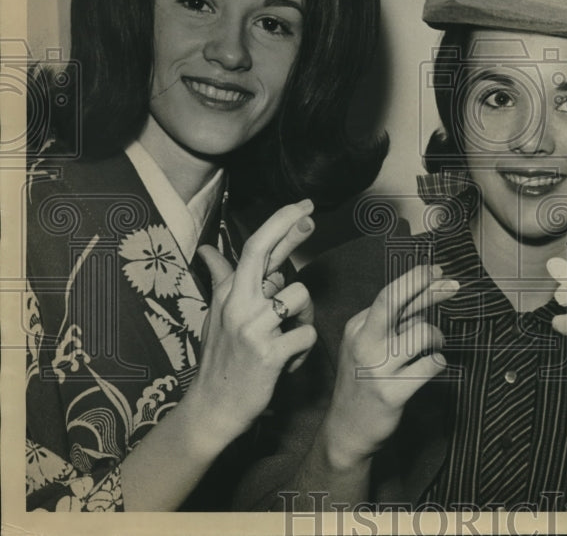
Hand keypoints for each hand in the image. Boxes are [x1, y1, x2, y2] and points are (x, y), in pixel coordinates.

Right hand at [186, 199, 317, 449]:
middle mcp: (237, 304)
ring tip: (286, 339)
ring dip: (303, 318)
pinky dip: (302, 350)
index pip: (254, 248)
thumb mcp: (218, 314)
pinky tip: (285, 362)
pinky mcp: (268, 353)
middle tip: (311, 217)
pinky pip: (306, 334)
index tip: (303, 206)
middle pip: (264, 253)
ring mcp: (251, 328)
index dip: (280, 222)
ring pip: (299, 296)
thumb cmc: (222, 358)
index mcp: (230, 293)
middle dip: (290, 229)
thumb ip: (222, 278)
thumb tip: (208, 249)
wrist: (213, 407)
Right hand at [320, 264, 459, 469]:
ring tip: (435, 346)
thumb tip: (427, 293)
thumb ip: (395, 322)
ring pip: (422, 333)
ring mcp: (377, 368)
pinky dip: (438, 362)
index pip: (389, 295)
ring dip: (438, 337)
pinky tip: (431, 366)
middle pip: (394, 301)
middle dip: (425, 286)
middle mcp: (364, 343)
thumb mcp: (369, 346)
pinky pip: (431, 364)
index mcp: (357, 328)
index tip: (436, 272)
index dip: (416, 280)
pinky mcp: (392, 392)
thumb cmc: (363, 382)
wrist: (347, 430)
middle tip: (452, 284)